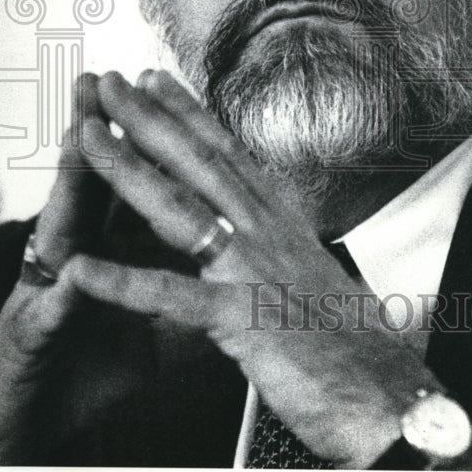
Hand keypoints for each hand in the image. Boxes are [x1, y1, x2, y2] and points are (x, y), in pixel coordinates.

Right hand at [0, 74, 141, 463]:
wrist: (36, 425)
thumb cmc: (90, 368)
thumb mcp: (146, 322)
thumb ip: (179, 279)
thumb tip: (223, 250)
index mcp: (105, 250)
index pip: (134, 184)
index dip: (148, 139)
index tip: (161, 88)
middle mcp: (72, 260)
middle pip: (93, 188)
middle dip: (106, 133)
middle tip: (110, 81)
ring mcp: (47, 294)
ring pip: (63, 229)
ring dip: (72, 183)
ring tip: (80, 135)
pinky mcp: (31, 339)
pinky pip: (51, 312)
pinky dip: (65, 291)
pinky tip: (72, 270)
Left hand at [60, 69, 441, 467]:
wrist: (389, 390)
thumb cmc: (354, 340)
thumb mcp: (314, 272)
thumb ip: (281, 243)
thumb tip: (262, 226)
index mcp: (283, 220)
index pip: (228, 154)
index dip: (189, 113)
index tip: (157, 82)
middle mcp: (268, 230)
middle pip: (199, 162)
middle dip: (149, 118)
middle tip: (111, 81)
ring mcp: (253, 269)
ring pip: (180, 207)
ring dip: (128, 169)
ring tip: (86, 138)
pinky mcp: (241, 318)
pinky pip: (171, 297)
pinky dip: (124, 283)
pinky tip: (82, 270)